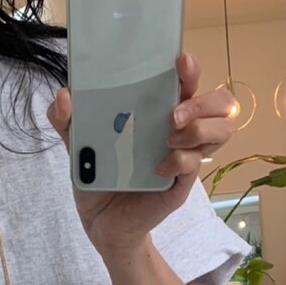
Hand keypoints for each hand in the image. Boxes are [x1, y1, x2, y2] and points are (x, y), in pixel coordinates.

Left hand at [47, 52, 235, 258]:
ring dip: (199, 129)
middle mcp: (177, 129)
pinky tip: (157, 168)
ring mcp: (183, 156)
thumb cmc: (97, 176)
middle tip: (174, 113)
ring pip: (221, 130)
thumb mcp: (75, 146)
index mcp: (156, 111)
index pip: (186, 82)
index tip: (180, 62)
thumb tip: (64, 96)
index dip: (191, 69)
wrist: (100, 222)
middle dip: (203, 101)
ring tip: (170, 137)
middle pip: (217, 103)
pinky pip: (194, 164)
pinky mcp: (181, 183)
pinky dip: (179, 161)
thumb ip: (66, 120)